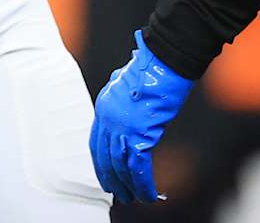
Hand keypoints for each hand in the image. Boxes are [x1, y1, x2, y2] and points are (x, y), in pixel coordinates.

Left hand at [89, 30, 194, 203]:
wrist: (163, 62)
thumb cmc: (151, 68)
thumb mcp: (126, 81)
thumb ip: (122, 95)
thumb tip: (126, 102)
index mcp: (103, 106)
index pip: (96, 143)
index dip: (100, 162)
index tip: (106, 175)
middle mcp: (108, 120)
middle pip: (105, 158)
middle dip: (111, 179)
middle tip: (118, 193)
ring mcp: (122, 128)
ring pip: (121, 167)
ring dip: (128, 186)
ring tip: (134, 198)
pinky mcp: (140, 134)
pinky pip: (139, 168)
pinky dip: (143, 184)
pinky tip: (149, 194)